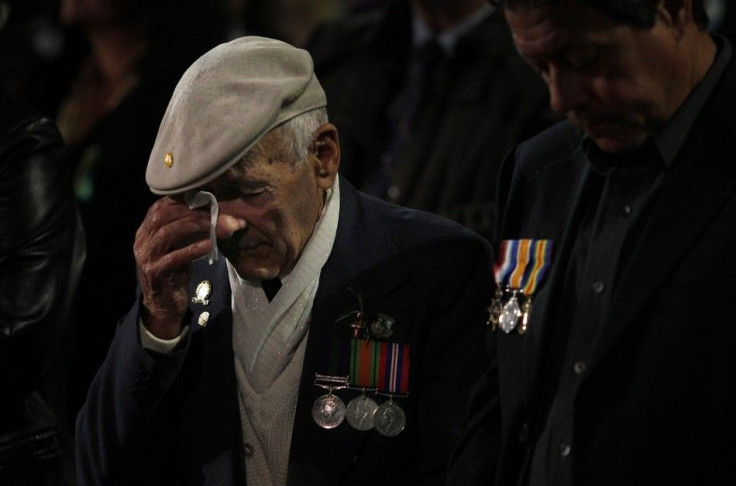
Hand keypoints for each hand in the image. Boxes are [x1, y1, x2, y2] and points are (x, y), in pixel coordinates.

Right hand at [134, 196, 244, 338]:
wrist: (164, 306)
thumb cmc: (176, 273)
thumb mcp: (180, 247)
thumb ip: (188, 230)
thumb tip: (216, 210)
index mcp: (147, 230)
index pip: (163, 205)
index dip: (185, 198)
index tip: (210, 195)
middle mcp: (142, 239)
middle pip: (165, 215)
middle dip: (195, 211)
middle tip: (222, 213)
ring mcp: (146, 256)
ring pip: (169, 232)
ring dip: (198, 226)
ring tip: (221, 226)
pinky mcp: (154, 272)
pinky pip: (175, 257)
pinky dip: (194, 248)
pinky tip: (211, 244)